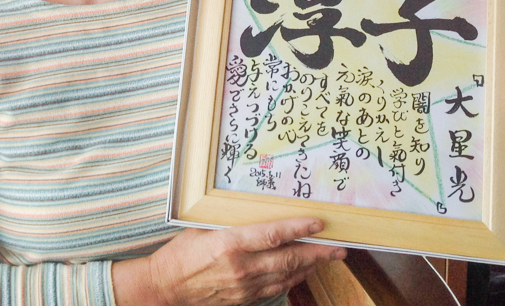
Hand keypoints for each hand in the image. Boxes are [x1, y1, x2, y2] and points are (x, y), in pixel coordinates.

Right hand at [112, 217, 344, 305]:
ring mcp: (244, 287)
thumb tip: (255, 208)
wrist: (165, 289)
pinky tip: (302, 271)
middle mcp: (242, 268)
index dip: (299, 228)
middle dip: (318, 253)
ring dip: (310, 266)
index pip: (273, 234)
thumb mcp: (202, 228)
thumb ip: (230, 221)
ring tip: (329, 258)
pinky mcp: (244, 299)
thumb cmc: (181, 254)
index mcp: (229, 244)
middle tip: (340, 247)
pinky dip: (293, 279)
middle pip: (289, 258)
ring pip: (287, 275)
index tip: (319, 222)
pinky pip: (275, 288)